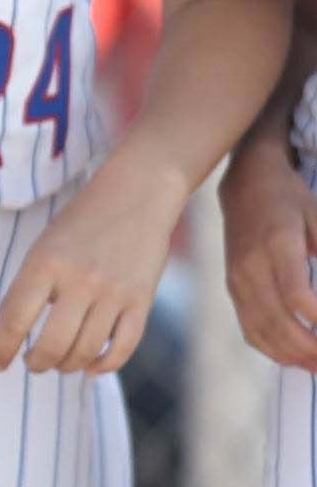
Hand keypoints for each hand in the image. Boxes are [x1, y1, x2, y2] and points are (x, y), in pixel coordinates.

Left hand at [0, 156, 187, 373]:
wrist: (136, 194)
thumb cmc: (79, 223)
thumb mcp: (42, 248)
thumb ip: (22, 291)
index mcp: (45, 263)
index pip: (15, 319)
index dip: (2, 348)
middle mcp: (79, 280)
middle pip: (53, 343)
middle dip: (36, 362)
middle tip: (31, 364)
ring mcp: (113, 293)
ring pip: (86, 350)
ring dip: (67, 365)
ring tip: (58, 363)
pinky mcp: (142, 301)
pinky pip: (123, 347)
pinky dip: (105, 364)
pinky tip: (91, 367)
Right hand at [224, 134, 316, 369]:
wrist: (245, 183)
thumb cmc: (291, 199)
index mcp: (277, 243)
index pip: (296, 294)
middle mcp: (252, 264)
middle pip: (278, 319)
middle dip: (310, 348)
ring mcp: (238, 278)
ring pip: (261, 329)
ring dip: (292, 355)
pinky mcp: (232, 286)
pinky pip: (248, 327)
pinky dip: (270, 348)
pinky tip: (293, 358)